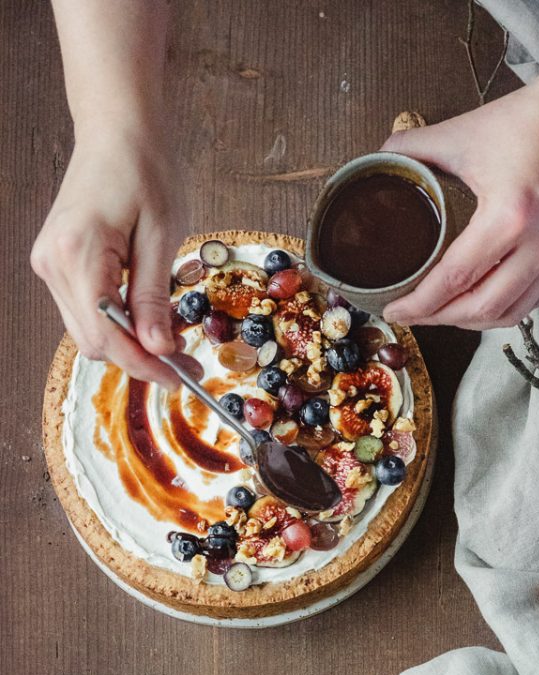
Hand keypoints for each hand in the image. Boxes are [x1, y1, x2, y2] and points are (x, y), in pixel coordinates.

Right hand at [31, 123, 184, 386]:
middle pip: (94, 341)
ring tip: (173, 341)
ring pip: (88, 332)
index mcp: (77, 254)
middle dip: (140, 358)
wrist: (117, 131)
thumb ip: (155, 297)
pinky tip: (148, 319)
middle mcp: (53, 264)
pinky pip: (87, 312)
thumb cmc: (144, 170)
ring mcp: (51, 265)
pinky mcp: (58, 264)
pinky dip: (117, 324)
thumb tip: (159, 349)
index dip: (144, 364)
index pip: (107, 334)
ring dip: (129, 344)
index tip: (180, 379)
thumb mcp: (162, 235)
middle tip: (186, 363)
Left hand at [381, 77, 538, 328]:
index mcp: (508, 215)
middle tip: (409, 314)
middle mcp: (537, 243)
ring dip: (467, 322)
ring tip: (436, 314)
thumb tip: (375, 164)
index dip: (420, 303)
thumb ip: (411, 150)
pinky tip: (472, 308)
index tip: (394, 310)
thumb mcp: (459, 133)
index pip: (456, 278)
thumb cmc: (521, 122)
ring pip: (505, 313)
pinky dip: (497, 314)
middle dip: (438, 319)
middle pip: (480, 308)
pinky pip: (528, 304)